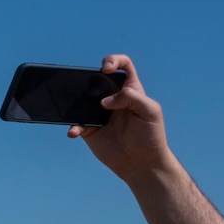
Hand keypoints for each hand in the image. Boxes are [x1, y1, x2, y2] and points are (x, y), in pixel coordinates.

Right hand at [71, 55, 177, 187]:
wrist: (141, 163)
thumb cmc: (151, 136)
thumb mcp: (150, 111)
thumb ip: (132, 98)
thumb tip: (105, 100)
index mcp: (130, 90)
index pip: (123, 66)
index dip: (114, 61)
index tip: (106, 68)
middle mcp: (113, 99)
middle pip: (96, 80)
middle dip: (87, 79)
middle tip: (87, 89)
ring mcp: (99, 114)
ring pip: (81, 101)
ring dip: (74, 103)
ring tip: (78, 112)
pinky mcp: (89, 129)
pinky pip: (75, 123)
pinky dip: (73, 127)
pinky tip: (75, 132)